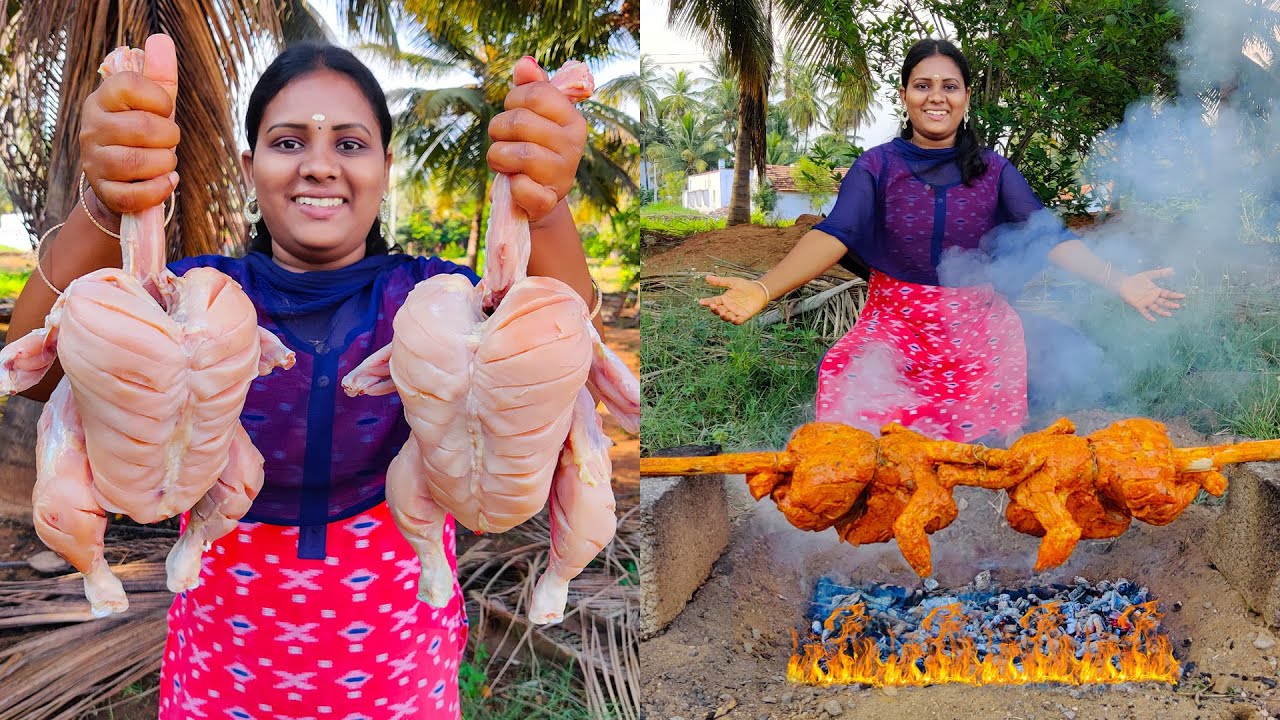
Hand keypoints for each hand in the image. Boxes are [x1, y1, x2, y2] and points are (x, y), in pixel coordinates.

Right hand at [79, 34, 180, 215]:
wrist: (122, 180)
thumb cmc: (142, 136)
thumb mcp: (152, 105)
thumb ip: (159, 75)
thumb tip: (161, 39)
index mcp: (102, 100)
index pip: (128, 85)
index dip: (158, 98)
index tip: (164, 109)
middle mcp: (92, 128)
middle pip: (142, 127)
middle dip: (170, 136)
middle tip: (170, 141)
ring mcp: (94, 161)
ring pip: (137, 162)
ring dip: (165, 163)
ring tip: (166, 161)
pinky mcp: (104, 191)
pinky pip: (134, 194)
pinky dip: (159, 190)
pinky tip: (167, 181)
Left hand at [486, 57, 587, 220]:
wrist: (536, 196)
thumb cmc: (531, 148)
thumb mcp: (532, 116)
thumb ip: (529, 87)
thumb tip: (525, 63)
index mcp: (572, 120)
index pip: (536, 93)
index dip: (512, 100)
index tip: (512, 112)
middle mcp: (573, 145)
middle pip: (519, 121)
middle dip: (498, 130)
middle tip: (502, 140)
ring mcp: (563, 175)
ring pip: (517, 154)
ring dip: (497, 156)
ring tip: (502, 161)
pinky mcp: (548, 201)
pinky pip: (520, 187)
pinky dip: (509, 186)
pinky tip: (514, 185)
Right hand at [698, 275, 768, 324]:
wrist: (759, 290)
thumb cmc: (745, 286)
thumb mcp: (732, 282)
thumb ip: (720, 281)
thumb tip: (706, 277)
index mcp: (724, 299)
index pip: (713, 301)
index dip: (707, 302)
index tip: (701, 302)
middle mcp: (728, 307)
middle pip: (718, 311)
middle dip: (715, 310)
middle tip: (714, 306)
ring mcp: (735, 312)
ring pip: (726, 317)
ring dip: (723, 316)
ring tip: (723, 312)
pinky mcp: (743, 316)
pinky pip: (738, 321)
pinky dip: (735, 321)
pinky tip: (733, 319)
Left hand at [1118, 267, 1184, 321]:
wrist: (1123, 283)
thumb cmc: (1135, 279)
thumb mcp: (1149, 275)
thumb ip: (1160, 273)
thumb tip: (1172, 269)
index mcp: (1156, 291)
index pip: (1167, 294)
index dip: (1175, 295)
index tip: (1183, 296)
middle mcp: (1152, 298)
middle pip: (1163, 302)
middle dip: (1170, 304)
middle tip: (1178, 306)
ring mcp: (1146, 302)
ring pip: (1156, 308)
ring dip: (1162, 311)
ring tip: (1169, 314)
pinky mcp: (1138, 305)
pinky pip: (1144, 312)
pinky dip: (1149, 316)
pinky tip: (1154, 320)